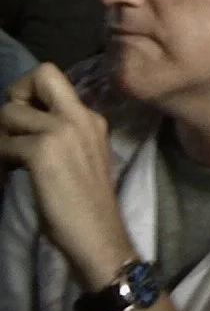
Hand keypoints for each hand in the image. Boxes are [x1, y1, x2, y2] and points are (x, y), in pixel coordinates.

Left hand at [0, 66, 133, 283]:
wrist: (98, 236)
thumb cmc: (87, 205)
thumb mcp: (78, 157)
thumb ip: (59, 134)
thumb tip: (22, 122)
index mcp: (90, 119)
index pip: (53, 79)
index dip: (29, 94)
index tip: (25, 124)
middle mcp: (80, 117)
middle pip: (40, 74)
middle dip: (16, 96)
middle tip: (13, 130)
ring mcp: (62, 132)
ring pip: (9, 112)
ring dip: (1, 137)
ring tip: (10, 162)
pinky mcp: (42, 151)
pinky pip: (3, 142)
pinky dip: (0, 159)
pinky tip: (10, 176)